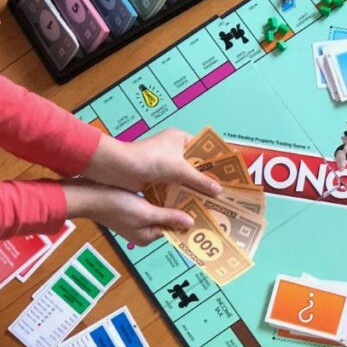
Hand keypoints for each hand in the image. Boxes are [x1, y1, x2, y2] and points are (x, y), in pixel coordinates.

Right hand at [63, 180, 197, 245]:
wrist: (88, 195)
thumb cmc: (116, 205)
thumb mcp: (146, 212)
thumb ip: (168, 217)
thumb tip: (190, 224)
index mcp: (147, 237)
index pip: (174, 230)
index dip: (189, 219)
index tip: (204, 208)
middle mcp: (143, 231)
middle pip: (169, 220)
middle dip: (182, 208)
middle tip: (201, 195)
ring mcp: (137, 219)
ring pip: (162, 209)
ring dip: (173, 200)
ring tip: (190, 188)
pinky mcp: (132, 207)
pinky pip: (152, 203)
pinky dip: (161, 195)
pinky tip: (171, 183)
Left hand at [82, 127, 221, 196]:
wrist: (117, 168)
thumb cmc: (149, 160)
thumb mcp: (179, 169)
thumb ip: (200, 181)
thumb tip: (218, 191)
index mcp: (180, 139)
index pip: (204, 149)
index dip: (216, 161)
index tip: (229, 175)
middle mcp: (173, 151)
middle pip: (195, 166)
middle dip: (206, 180)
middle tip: (223, 193)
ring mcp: (164, 165)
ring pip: (184, 179)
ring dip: (193, 190)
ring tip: (211, 203)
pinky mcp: (156, 178)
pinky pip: (173, 188)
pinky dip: (181, 196)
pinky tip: (192, 207)